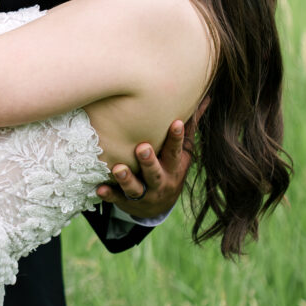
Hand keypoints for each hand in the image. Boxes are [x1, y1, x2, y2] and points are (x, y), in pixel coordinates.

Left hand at [97, 97, 209, 216]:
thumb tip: (206, 98)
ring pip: (135, 187)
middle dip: (149, 161)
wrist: (157, 208)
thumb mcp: (183, 154)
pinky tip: (99, 189)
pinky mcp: (127, 202)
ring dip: (126, 179)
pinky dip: (109, 195)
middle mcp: (161, 181)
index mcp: (173, 167)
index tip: (176, 122)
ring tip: (118, 168)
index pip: (175, 151)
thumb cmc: (169, 170)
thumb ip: (189, 127)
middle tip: (142, 148)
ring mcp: (144, 193)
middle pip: (155, 172)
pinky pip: (117, 199)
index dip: (177, 138)